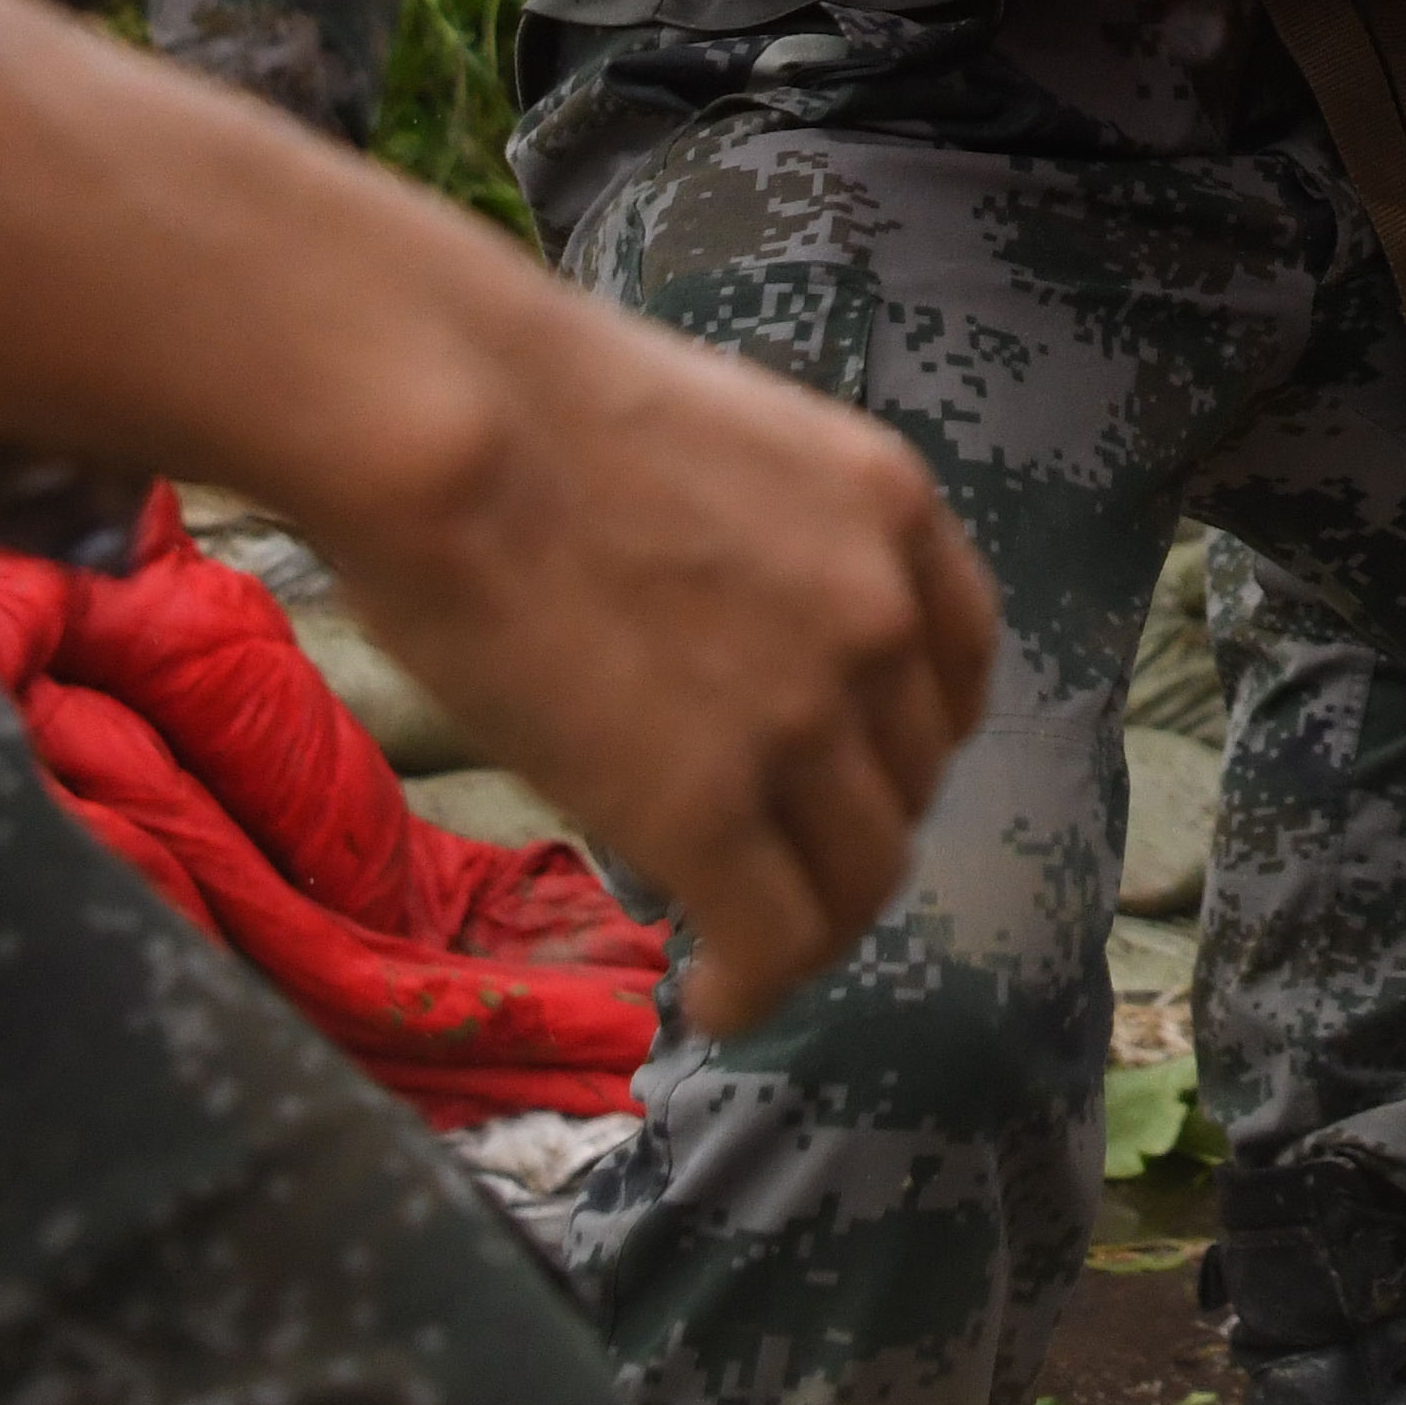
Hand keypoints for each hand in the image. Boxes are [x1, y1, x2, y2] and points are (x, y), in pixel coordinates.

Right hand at [308, 287, 1004, 1028]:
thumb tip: (716, 620)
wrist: (448, 420)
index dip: (909, 743)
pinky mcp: (711, 808)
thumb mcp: (714, 440)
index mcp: (888, 508)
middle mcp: (878, 616)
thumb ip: (761, 538)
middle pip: (909, 783)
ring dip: (811, 929)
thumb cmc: (520, 404)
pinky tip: (711, 1000)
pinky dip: (756, 988)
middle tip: (779, 872)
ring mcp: (805, 716)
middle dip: (849, 837)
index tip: (858, 779)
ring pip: (860, 877)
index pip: (957, 664)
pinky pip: (777, 940)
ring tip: (748, 955)